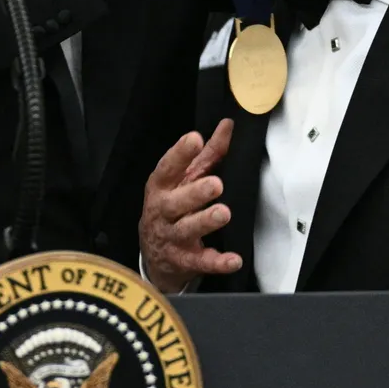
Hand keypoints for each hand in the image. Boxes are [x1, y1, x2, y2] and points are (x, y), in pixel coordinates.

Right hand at [140, 119, 242, 292]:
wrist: (154, 254)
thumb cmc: (173, 208)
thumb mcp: (184, 180)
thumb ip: (207, 154)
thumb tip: (228, 124)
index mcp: (161, 188)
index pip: (167, 168)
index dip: (179, 154)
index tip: (195, 139)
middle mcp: (163, 212)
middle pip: (175, 203)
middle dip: (194, 193)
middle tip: (216, 184)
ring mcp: (172, 238)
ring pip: (186, 231)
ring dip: (205, 222)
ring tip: (223, 213)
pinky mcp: (185, 261)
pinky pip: (201, 262)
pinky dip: (217, 262)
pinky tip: (233, 259)